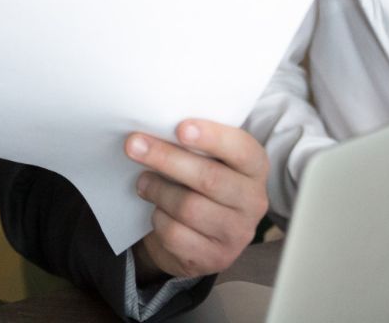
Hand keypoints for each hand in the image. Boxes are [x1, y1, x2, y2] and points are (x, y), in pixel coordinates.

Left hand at [126, 120, 268, 279]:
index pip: (241, 150)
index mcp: (255, 168)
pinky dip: (158, 219)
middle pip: (208, 178)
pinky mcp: (216, 258)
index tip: (180, 128)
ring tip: (143, 181)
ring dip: (157, 190)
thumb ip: (193, 144)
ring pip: (188, 207)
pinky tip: (157, 211)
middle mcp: (253, 201)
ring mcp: (237, 234)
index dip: (212, 137)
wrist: (200, 235)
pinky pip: (176, 234)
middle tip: (133, 145)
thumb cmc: (201, 183)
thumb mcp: (207, 159)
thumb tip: (156, 130)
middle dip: (166, 158)